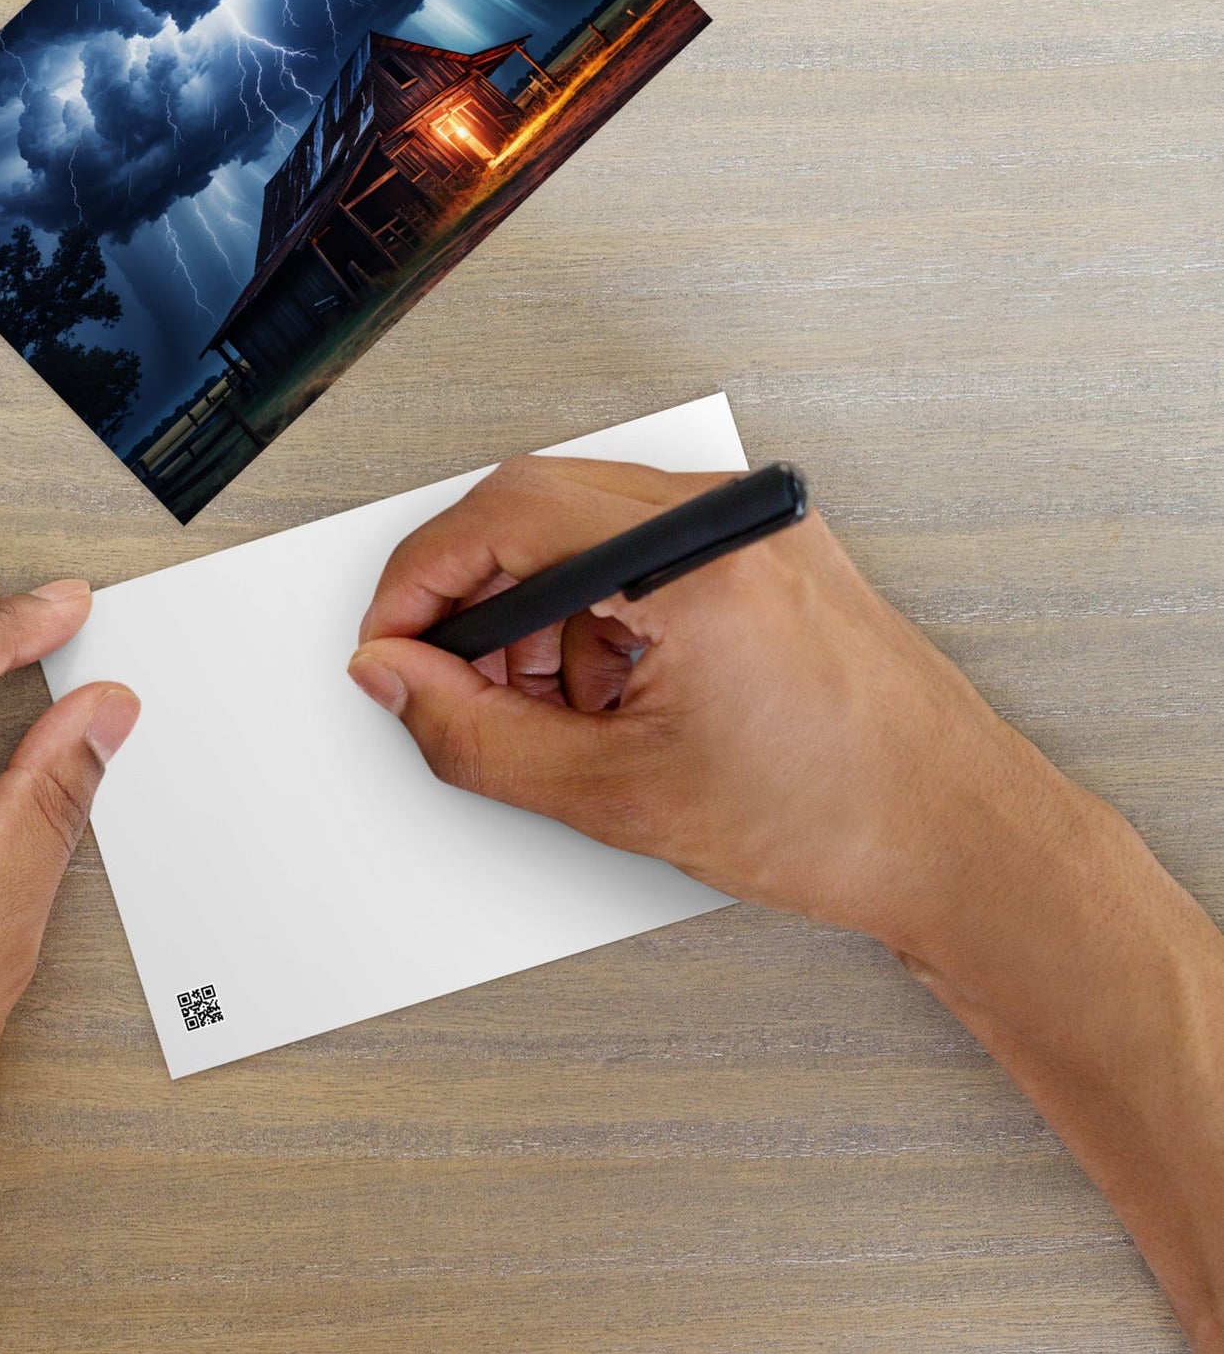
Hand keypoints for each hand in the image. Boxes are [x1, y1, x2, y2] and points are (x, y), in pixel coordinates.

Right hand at [346, 454, 1055, 948]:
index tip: (391, 643)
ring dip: (538, 620)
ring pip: (583, 534)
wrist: (962, 841)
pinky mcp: (766, 551)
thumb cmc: (840, 818)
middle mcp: (727, 519)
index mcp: (690, 558)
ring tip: (560, 717)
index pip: (501, 515)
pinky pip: (641, 556)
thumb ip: (474, 735)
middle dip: (478, 608)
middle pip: (535, 512)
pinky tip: (615, 699)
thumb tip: (398, 681)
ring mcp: (752, 528)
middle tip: (462, 693)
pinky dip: (598, 620)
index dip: (419, 582)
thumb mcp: (616, 793)